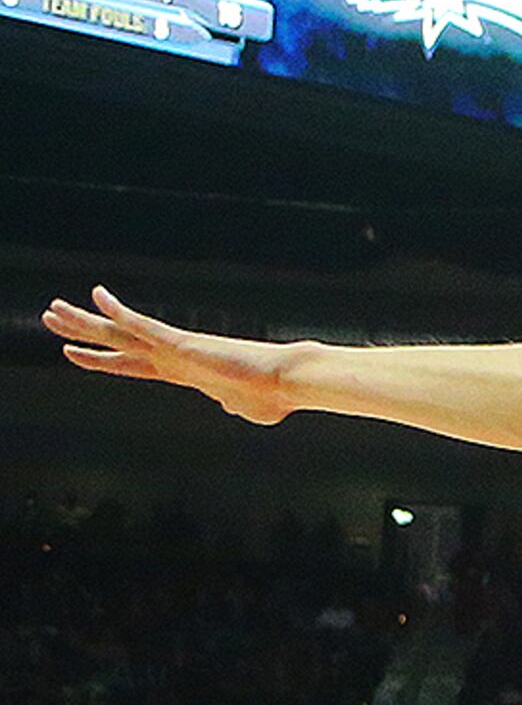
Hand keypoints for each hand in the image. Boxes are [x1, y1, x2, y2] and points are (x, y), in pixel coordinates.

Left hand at [41, 287, 300, 423]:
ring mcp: (175, 348)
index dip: (102, 359)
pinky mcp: (183, 343)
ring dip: (84, 322)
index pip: (134, 365)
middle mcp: (173, 356)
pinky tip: (97, 296)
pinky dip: (120, 311)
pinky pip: (143, 324)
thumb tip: (228, 405)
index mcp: (184, 372)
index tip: (73, 351)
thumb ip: (231, 405)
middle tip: (50, 315)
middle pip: (117, 343)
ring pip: (119, 333)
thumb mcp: (246, 409)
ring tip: (52, 310)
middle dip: (81, 331)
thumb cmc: (274, 396)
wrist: (288, 381)